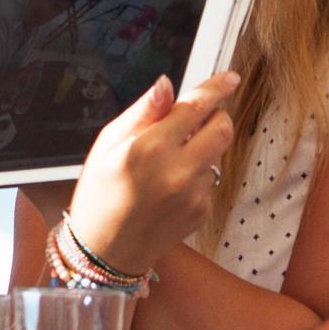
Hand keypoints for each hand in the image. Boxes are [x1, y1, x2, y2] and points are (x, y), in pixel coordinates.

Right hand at [64, 72, 239, 274]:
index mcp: (150, 148)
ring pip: (216, 154)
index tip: (229, 78)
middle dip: (216, 117)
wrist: (105, 250)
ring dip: (201, 149)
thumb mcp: (107, 144)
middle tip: (197, 120)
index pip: (196, 107)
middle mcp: (178, 170)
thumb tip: (166, 85)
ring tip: (167, 165)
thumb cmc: (99, 195)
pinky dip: (195, 176)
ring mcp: (194, 194)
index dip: (216, 88)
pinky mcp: (202, 211)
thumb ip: (142, 112)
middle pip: (223, 129)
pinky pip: (209, 180)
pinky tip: (168, 188)